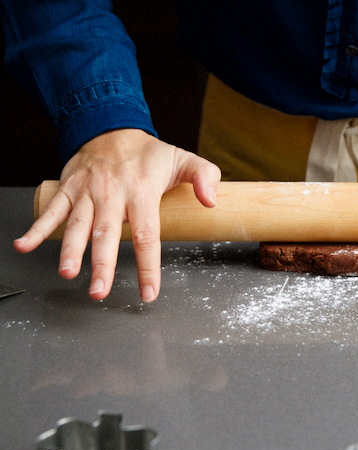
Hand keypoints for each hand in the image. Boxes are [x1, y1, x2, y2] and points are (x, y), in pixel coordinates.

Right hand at [13, 129, 220, 301]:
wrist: (112, 128)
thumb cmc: (150, 154)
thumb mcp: (184, 159)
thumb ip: (204, 177)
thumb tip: (212, 201)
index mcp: (143, 191)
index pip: (148, 234)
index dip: (149, 265)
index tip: (149, 292)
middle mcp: (113, 194)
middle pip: (108, 234)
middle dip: (103, 265)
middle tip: (100, 291)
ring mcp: (88, 192)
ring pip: (78, 225)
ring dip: (70, 250)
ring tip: (67, 273)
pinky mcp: (69, 189)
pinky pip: (52, 210)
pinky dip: (37, 228)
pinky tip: (24, 245)